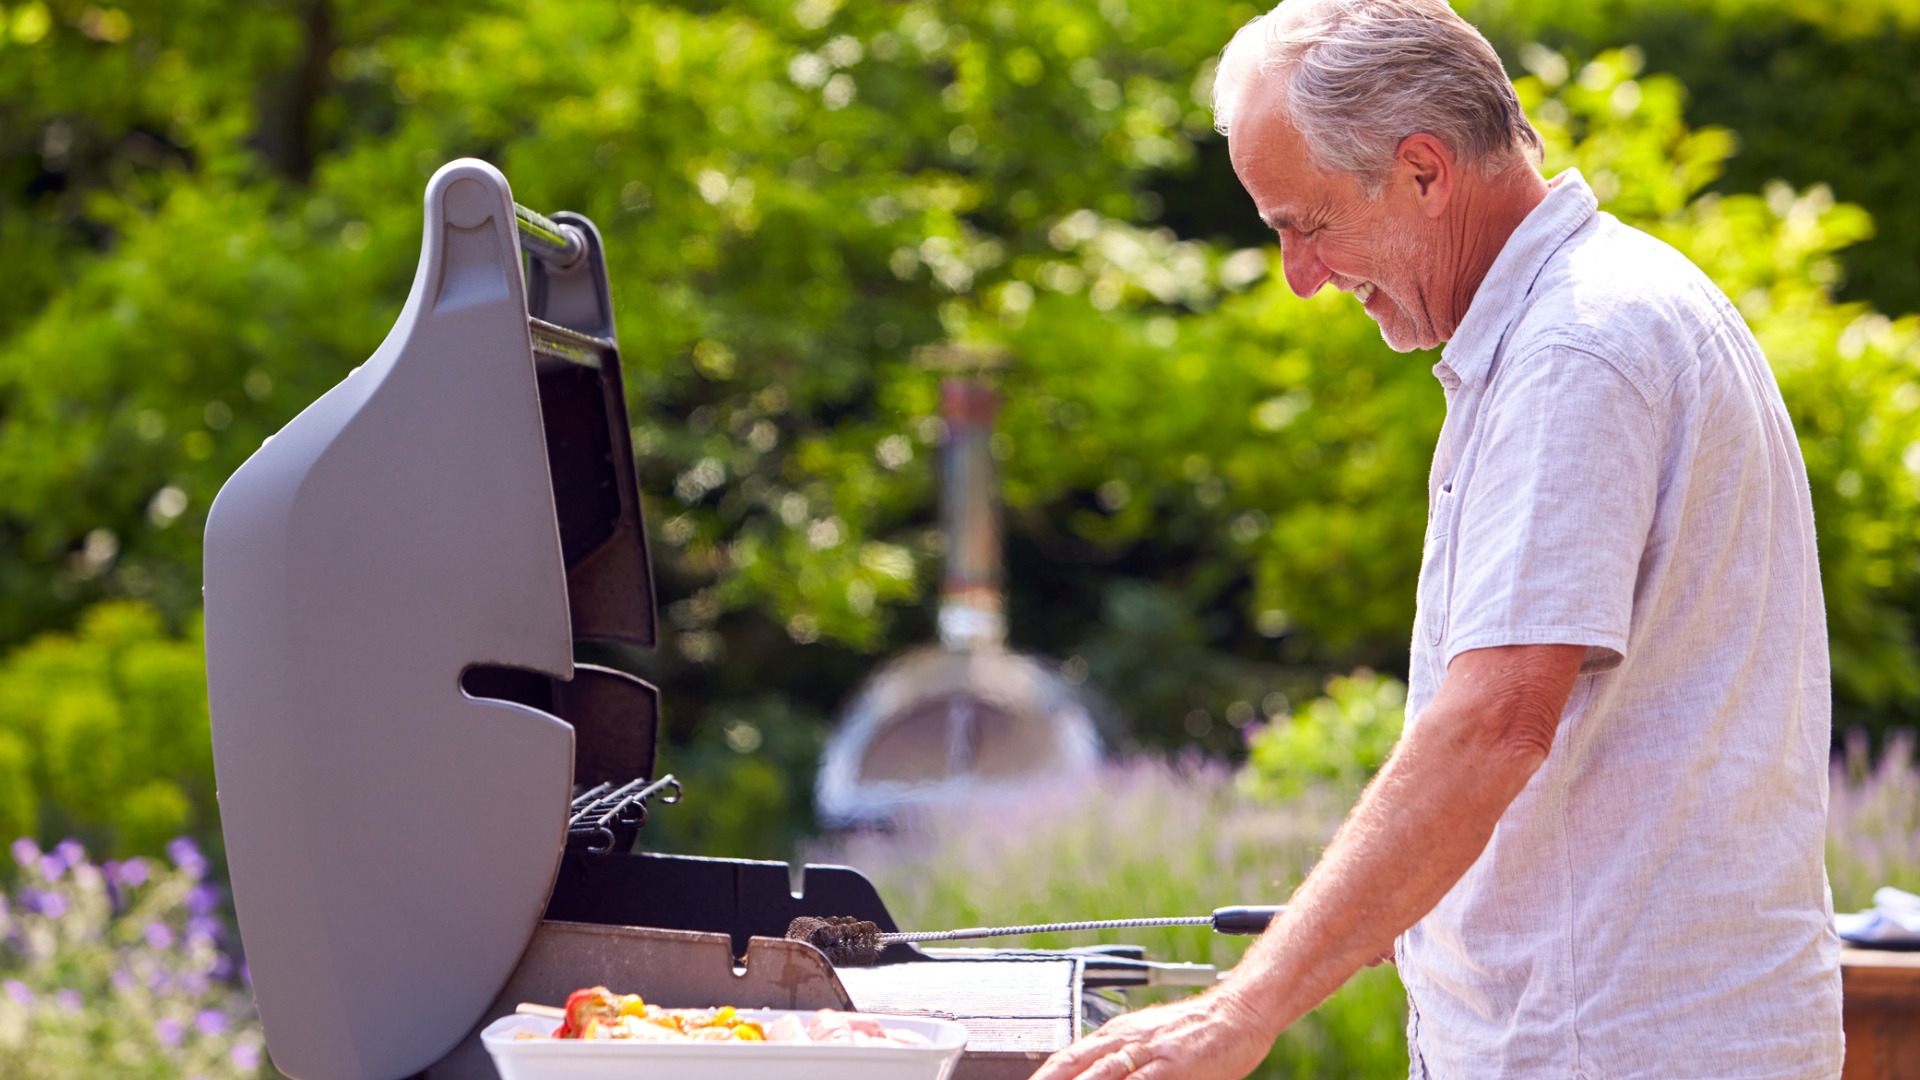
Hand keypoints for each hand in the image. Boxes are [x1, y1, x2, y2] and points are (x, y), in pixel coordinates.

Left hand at [1028, 986, 1275, 1079]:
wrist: (1238, 1010)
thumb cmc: (1196, 1032)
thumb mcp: (1148, 1040)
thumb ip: (1120, 1059)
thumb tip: (1090, 1073)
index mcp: (1116, 1033)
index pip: (1066, 1059)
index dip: (1044, 1076)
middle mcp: (1125, 1039)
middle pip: (1073, 1067)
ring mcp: (1148, 1051)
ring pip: (1100, 1074)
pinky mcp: (1173, 1064)